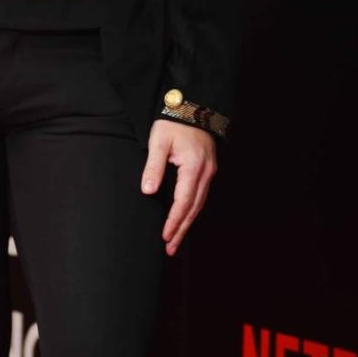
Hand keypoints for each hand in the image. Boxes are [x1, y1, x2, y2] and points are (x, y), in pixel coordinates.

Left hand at [140, 120, 216, 255]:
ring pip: (199, 205)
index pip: (183, 202)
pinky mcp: (207, 170)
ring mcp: (209, 172)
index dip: (174, 221)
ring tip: (175, 240)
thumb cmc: (173, 123)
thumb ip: (153, 167)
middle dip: (181, 230)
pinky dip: (192, 211)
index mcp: (194, 167)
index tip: (165, 236)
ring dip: (187, 223)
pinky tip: (184, 219)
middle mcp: (206, 173)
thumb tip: (148, 191)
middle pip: (194, 209)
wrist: (193, 107)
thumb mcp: (158, 142)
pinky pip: (200, 196)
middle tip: (171, 249)